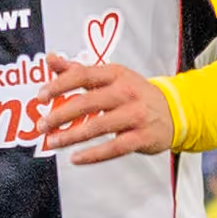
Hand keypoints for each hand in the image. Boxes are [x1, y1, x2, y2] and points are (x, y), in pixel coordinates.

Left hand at [36, 57, 175, 163]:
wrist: (175, 111)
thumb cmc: (136, 93)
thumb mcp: (111, 76)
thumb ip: (78, 70)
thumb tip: (50, 59)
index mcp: (116, 74)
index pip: (82, 75)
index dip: (59, 85)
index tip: (41, 96)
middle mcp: (126, 92)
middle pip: (87, 102)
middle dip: (60, 115)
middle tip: (42, 125)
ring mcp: (135, 115)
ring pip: (98, 126)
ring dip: (72, 136)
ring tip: (53, 142)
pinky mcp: (142, 137)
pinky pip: (114, 148)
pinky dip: (93, 155)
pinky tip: (76, 158)